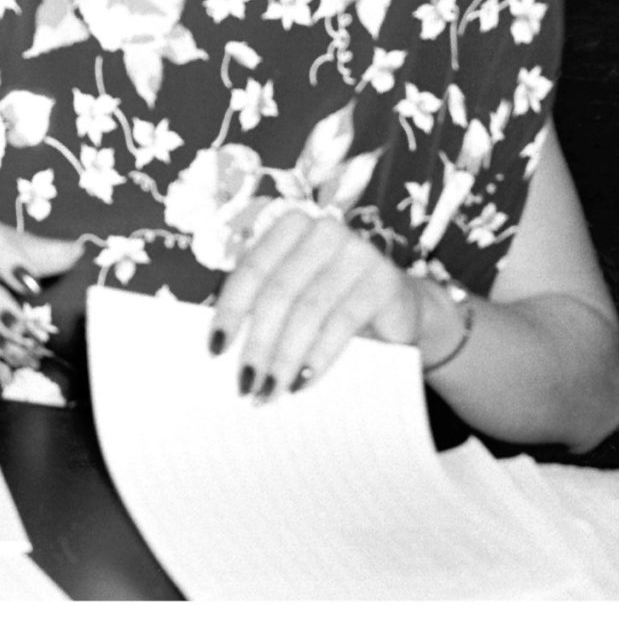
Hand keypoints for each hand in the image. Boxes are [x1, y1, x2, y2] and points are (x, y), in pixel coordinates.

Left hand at [211, 209, 424, 401]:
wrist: (402, 310)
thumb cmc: (332, 303)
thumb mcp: (295, 297)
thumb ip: (263, 306)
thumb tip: (219, 346)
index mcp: (290, 227)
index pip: (251, 270)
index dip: (230, 311)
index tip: (215, 350)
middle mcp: (323, 230)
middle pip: (277, 292)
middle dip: (258, 344)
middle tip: (247, 385)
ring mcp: (357, 252)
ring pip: (308, 310)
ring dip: (285, 357)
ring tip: (272, 391)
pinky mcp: (384, 281)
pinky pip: (342, 322)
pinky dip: (319, 356)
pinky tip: (303, 382)